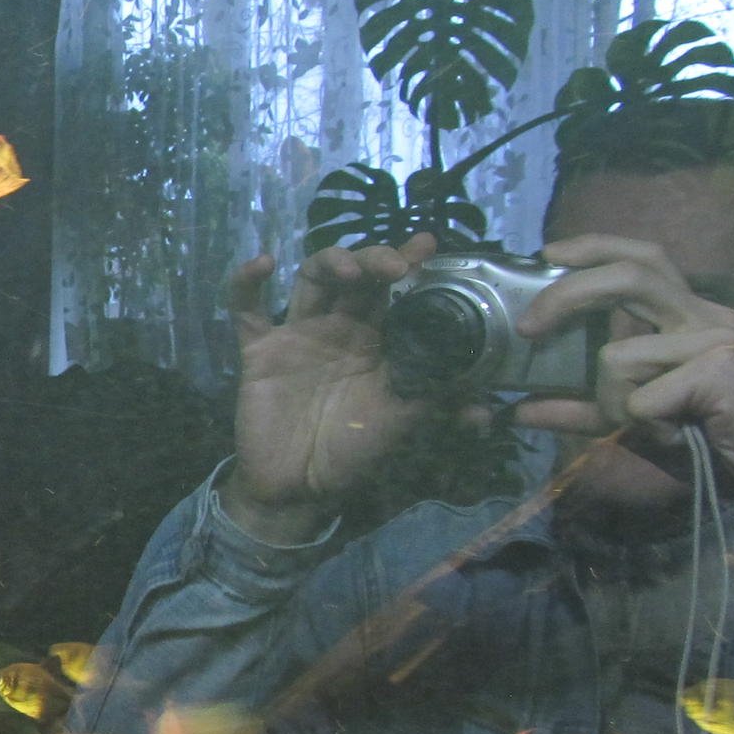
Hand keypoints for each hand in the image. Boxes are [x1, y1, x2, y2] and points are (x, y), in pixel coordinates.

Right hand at [220, 235, 440, 542]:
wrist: (299, 488)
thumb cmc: (353, 453)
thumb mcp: (404, 423)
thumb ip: (438, 403)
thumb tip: (487, 408)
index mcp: (377, 341)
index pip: (395, 292)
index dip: (409, 264)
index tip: (426, 245)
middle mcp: (340, 329)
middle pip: (357, 276)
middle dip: (375, 260)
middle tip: (394, 267)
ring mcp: (298, 335)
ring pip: (310, 280)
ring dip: (329, 262)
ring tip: (347, 269)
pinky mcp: (259, 349)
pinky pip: (246, 309)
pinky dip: (246, 283)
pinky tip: (262, 263)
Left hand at [513, 235, 733, 502]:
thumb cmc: (716, 442)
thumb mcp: (636, 421)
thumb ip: (582, 409)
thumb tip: (519, 409)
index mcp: (689, 314)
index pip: (642, 257)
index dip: (593, 248)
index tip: (547, 255)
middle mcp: (704, 313)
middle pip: (628, 273)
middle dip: (567, 294)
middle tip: (527, 328)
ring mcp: (715, 336)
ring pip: (616, 354)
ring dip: (612, 403)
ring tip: (651, 428)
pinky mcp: (721, 366)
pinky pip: (639, 397)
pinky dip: (642, 426)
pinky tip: (678, 438)